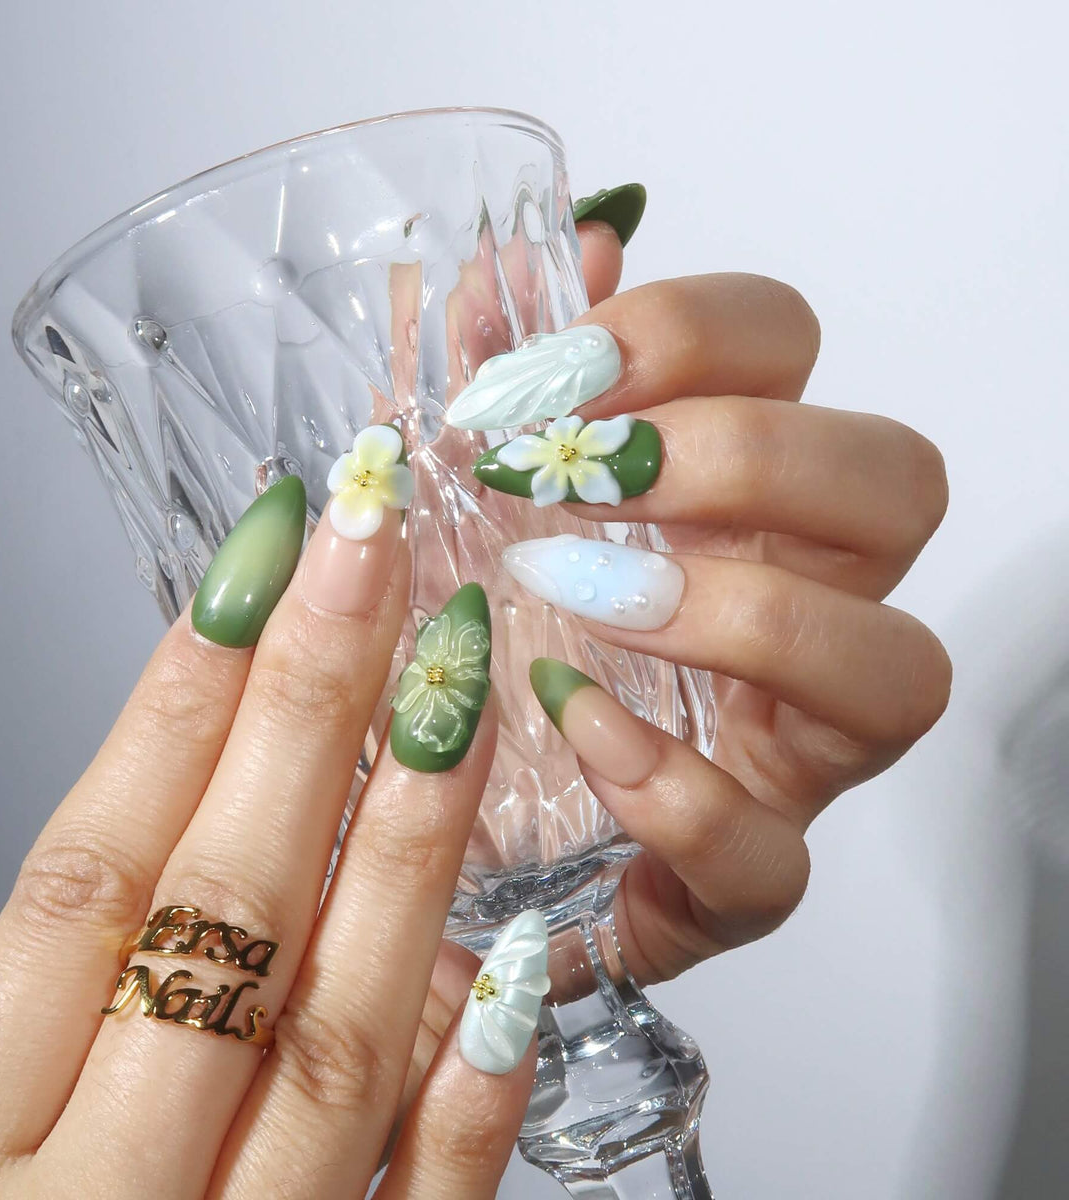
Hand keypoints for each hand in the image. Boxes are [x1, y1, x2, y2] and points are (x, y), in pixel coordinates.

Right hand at [0, 472, 543, 1198]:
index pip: (93, 867)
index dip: (182, 691)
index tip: (260, 554)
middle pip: (225, 901)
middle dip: (312, 699)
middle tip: (378, 543)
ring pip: (339, 1024)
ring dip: (412, 840)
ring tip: (463, 680)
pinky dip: (473, 1088)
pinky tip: (523, 955)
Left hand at [464, 198, 951, 980]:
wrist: (420, 818)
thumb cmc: (454, 639)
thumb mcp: (437, 491)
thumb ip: (487, 366)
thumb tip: (566, 242)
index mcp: (722, 492)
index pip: (791, 353)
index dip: (697, 332)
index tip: (559, 370)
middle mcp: (790, 601)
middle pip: (895, 484)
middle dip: (749, 459)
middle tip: (594, 479)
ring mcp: (781, 748)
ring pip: (895, 670)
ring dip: (743, 614)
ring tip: (587, 597)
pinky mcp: (733, 876)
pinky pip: (772, 855)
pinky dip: (675, 792)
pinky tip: (576, 730)